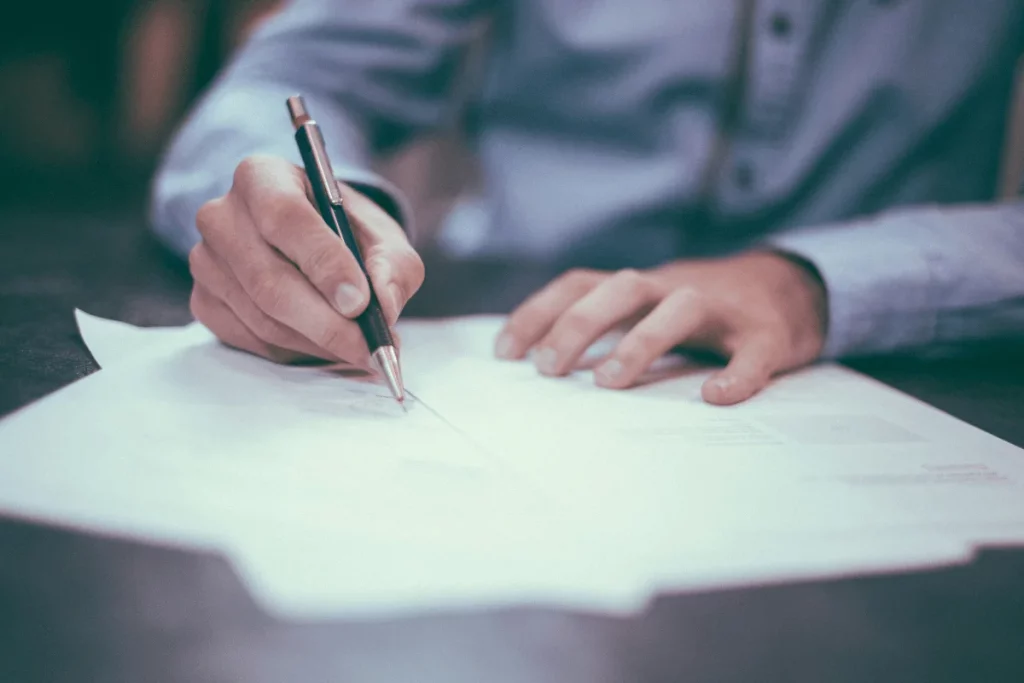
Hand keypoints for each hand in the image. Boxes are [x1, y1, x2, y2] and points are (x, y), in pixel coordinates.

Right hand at [188, 155, 423, 366]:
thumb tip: (383, 306)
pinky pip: (251, 339)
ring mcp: (206, 261)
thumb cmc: (347, 233)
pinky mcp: (204, 301)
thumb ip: (392, 266)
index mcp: (262, 177)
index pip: (285, 217)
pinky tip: (325, 345)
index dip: (324, 263)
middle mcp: (222, 215)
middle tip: (369, 347)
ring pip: (263, 317)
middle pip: (269, 280)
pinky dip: (295, 351)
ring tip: (359, 348)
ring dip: (318, 342)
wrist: (313, 243)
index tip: (360, 302)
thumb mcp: (382, 237)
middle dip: (327, 322)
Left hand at [494, 252, 827, 404]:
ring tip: (609, 382)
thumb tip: (542, 367)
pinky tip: (716, 397)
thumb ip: (608, 327)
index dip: (539, 312)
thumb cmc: (703, 310)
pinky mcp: (767, 333)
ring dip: (641, 341)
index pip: (580, 285)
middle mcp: (675, 288)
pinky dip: (737, 374)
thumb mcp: (649, 308)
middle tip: (548, 370)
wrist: (793, 287)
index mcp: (641, 287)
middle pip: (621, 288)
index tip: (505, 353)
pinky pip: (753, 351)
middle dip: (579, 324)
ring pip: (680, 308)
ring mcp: (723, 308)